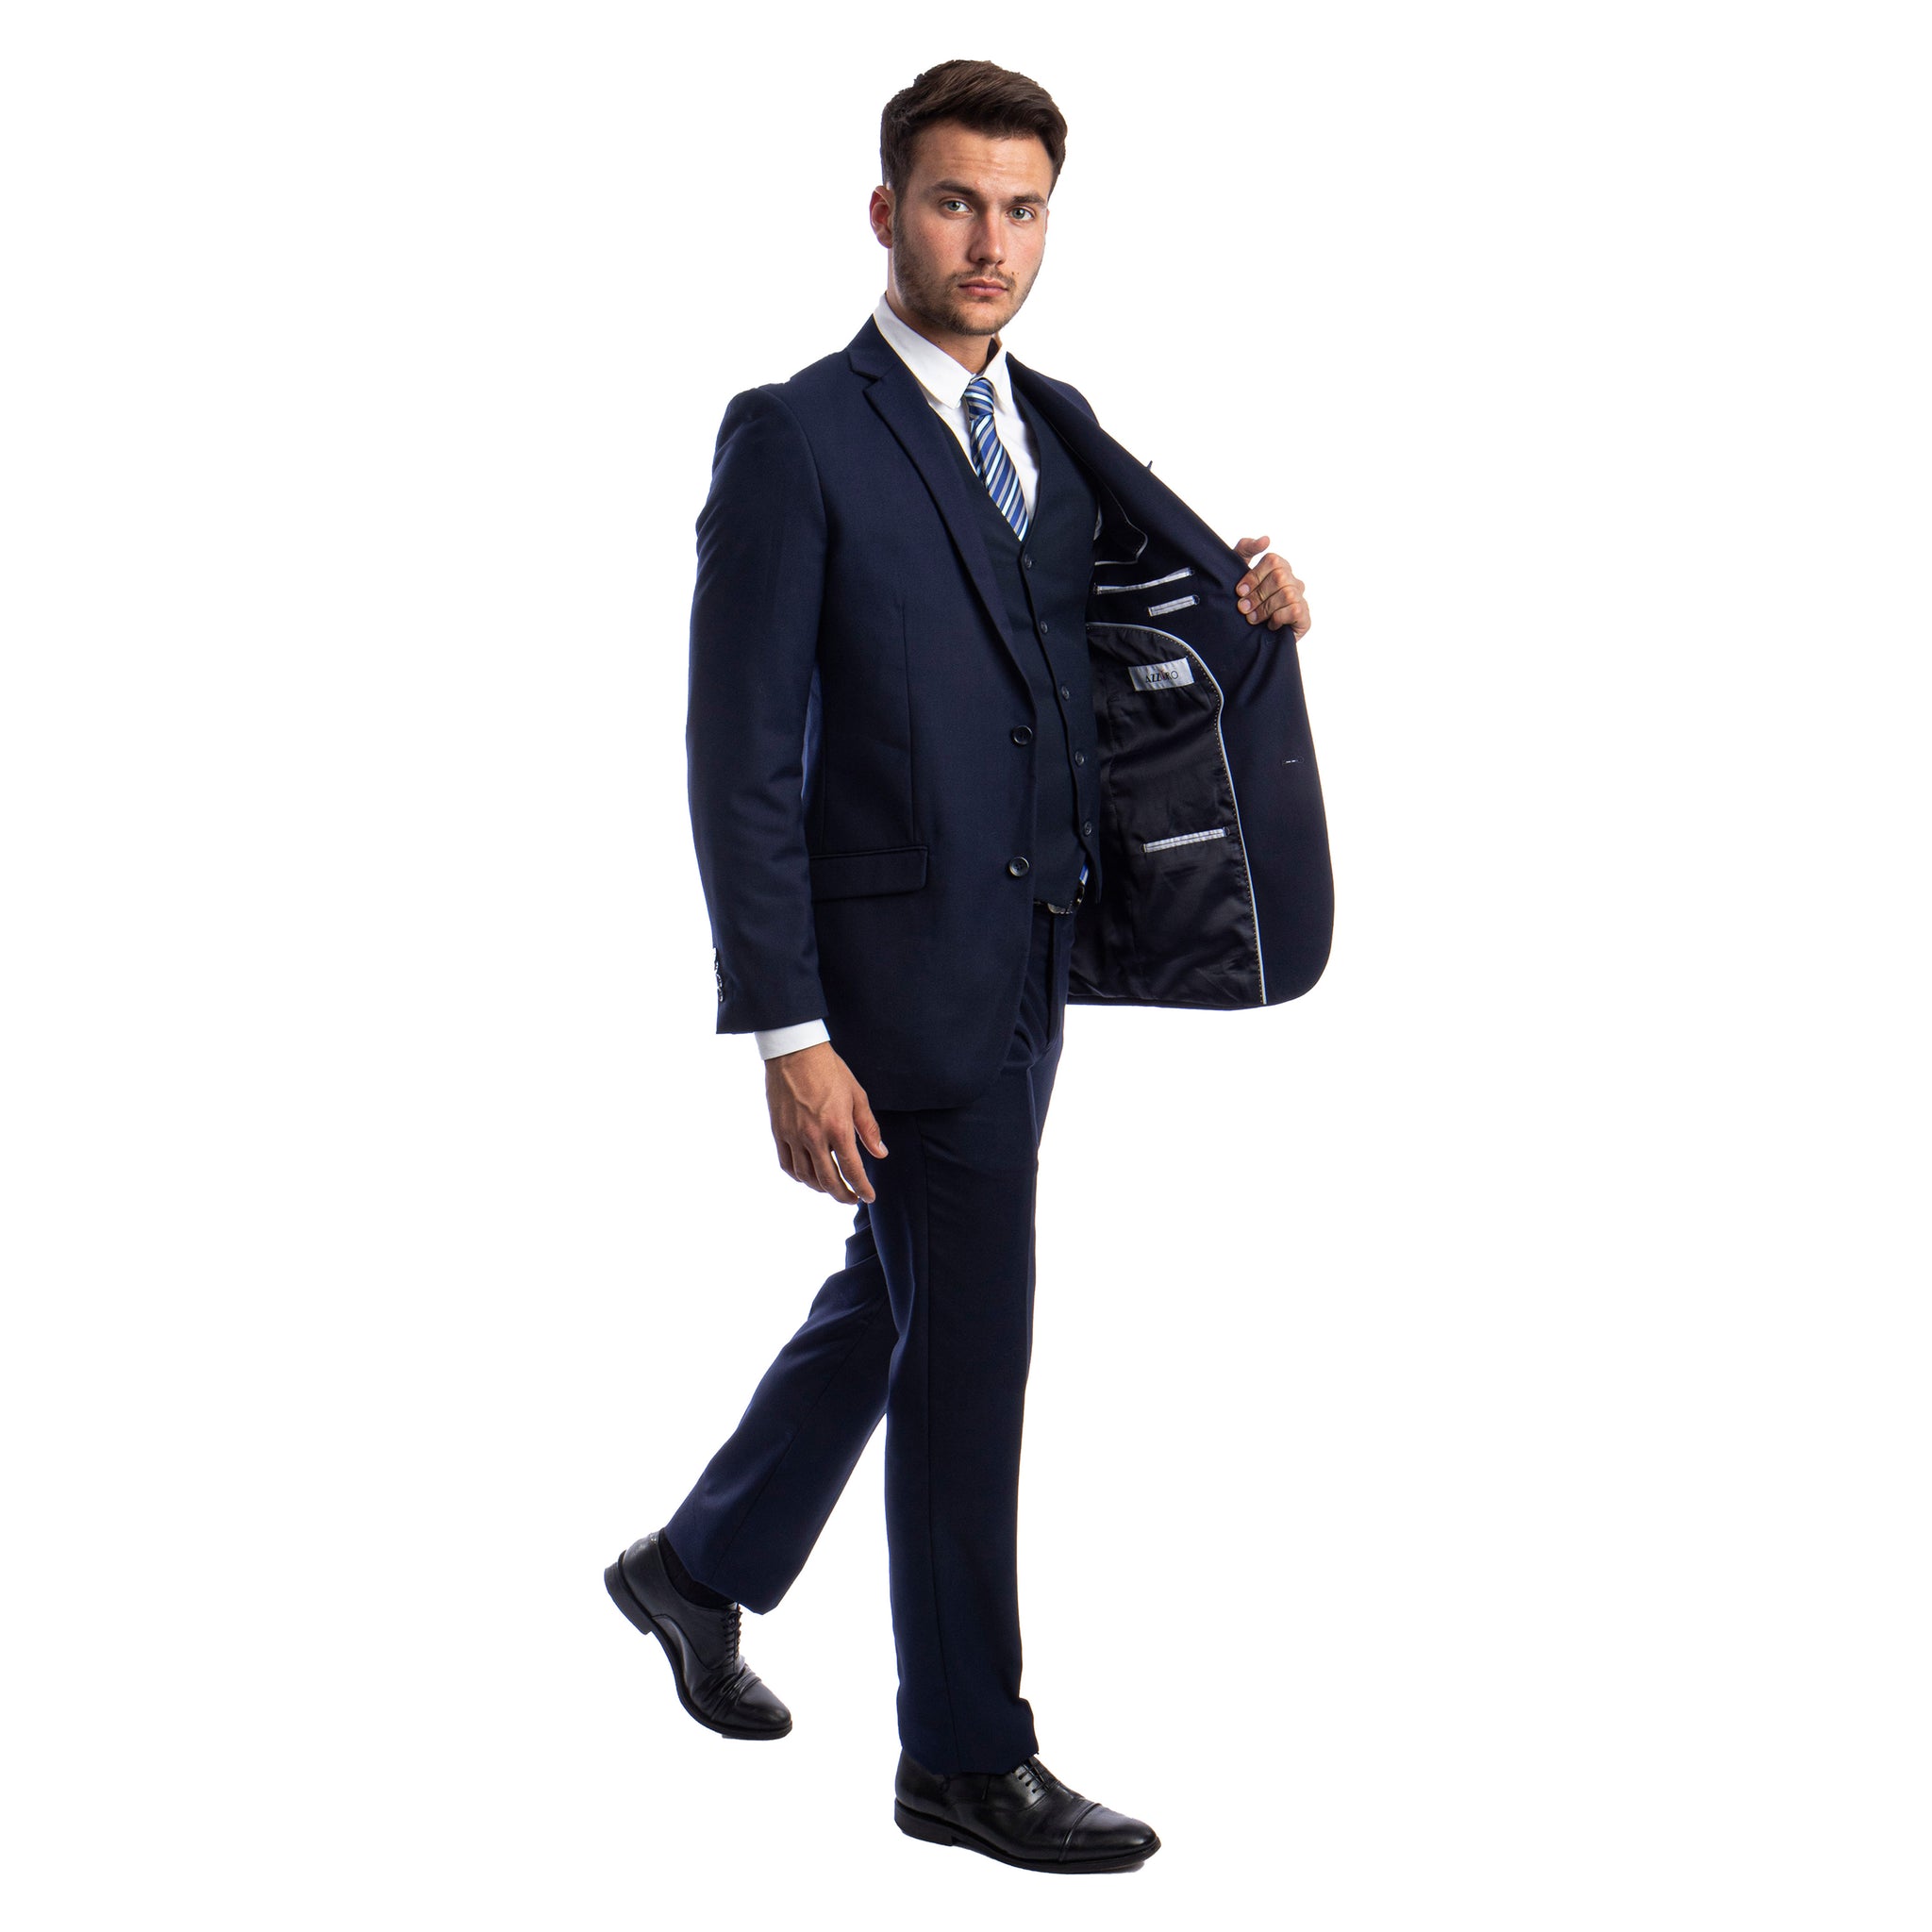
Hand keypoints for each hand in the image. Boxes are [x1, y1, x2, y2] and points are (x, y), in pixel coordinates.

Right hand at [764, 1041, 887, 1204]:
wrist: (795, 1052)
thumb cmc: (830, 1070)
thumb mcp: (857, 1096)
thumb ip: (869, 1128)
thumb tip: (881, 1153)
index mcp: (838, 1127)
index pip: (852, 1169)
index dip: (862, 1188)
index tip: (868, 1196)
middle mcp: (814, 1136)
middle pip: (828, 1180)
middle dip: (842, 1195)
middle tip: (852, 1199)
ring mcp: (793, 1136)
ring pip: (806, 1176)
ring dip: (821, 1188)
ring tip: (832, 1189)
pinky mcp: (778, 1132)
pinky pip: (787, 1164)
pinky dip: (799, 1177)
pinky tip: (808, 1177)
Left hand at [1233, 535, 1310, 637]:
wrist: (1245, 637)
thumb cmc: (1243, 602)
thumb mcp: (1236, 572)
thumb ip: (1245, 549)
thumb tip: (1265, 539)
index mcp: (1279, 568)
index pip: (1273, 561)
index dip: (1254, 576)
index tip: (1239, 591)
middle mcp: (1292, 581)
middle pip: (1280, 577)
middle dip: (1258, 594)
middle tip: (1243, 607)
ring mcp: (1300, 599)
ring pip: (1287, 593)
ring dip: (1265, 608)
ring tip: (1252, 619)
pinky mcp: (1304, 618)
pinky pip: (1295, 610)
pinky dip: (1278, 618)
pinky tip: (1270, 625)